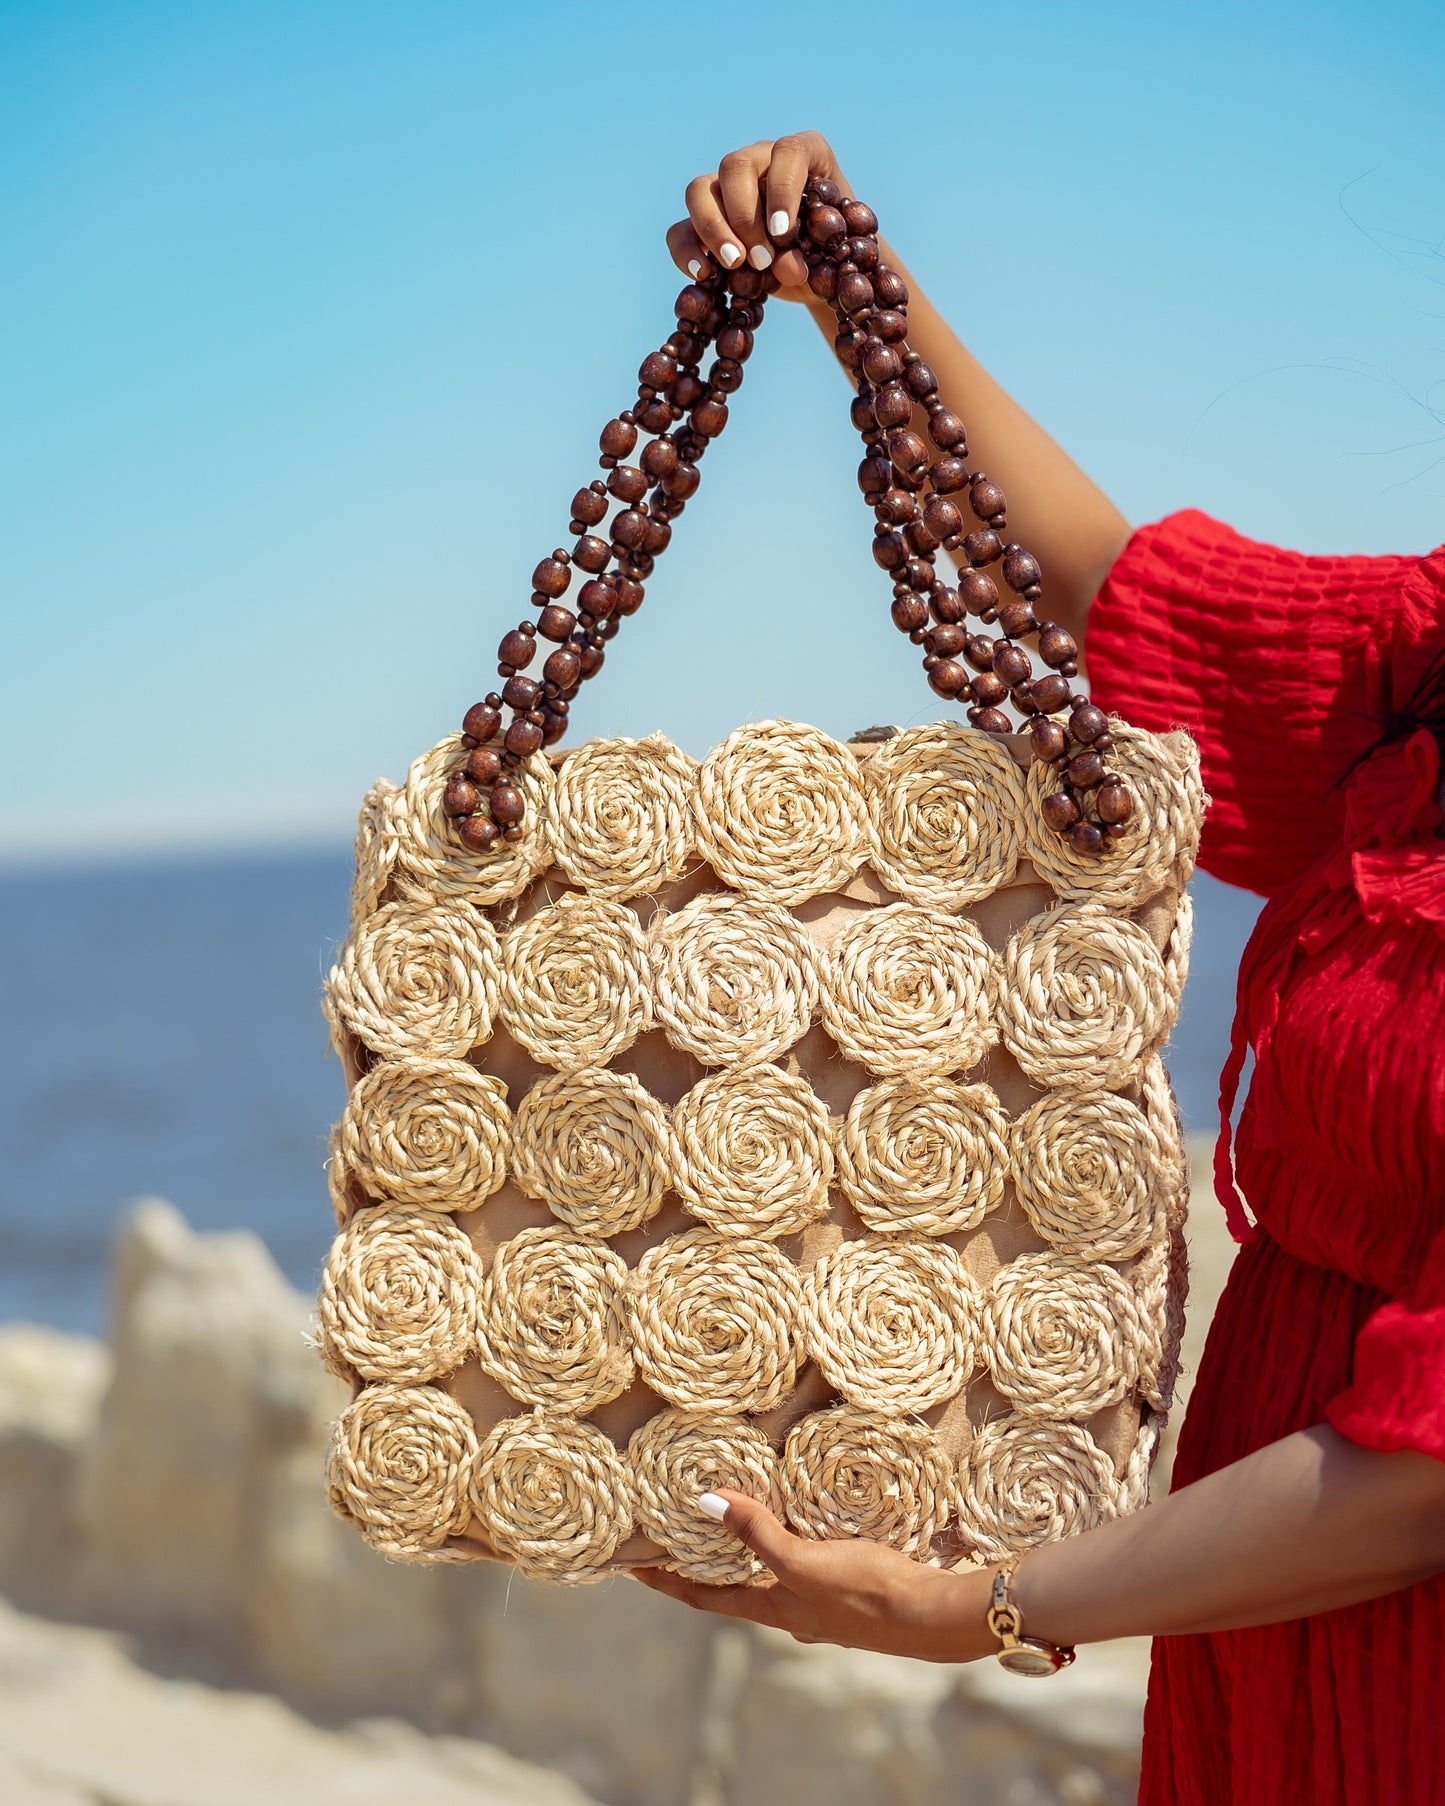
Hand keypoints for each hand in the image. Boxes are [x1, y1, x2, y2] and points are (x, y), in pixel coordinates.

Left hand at [629, 1488, 996, 1663]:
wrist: (931, 1614)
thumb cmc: (865, 1592)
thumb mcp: (803, 1561)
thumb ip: (757, 1533)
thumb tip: (705, 1503)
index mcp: (772, 1608)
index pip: (703, 1597)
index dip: (666, 1580)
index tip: (631, 1566)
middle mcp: (790, 1609)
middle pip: (733, 1586)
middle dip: (705, 1562)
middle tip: (678, 1531)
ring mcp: (820, 1601)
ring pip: (770, 1573)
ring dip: (748, 1549)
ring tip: (734, 1515)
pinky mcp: (848, 1584)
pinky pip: (804, 1560)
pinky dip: (788, 1541)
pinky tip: (800, 1520)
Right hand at [666, 132, 846, 303]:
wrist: (817, 272)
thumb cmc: (831, 251)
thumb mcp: (829, 253)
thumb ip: (811, 255)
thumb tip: (786, 268)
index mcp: (803, 155)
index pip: (787, 152)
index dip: (782, 190)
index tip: (782, 233)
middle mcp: (759, 162)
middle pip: (735, 167)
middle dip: (745, 217)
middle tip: (762, 260)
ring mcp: (725, 189)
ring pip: (699, 191)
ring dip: (713, 229)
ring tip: (734, 265)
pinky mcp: (703, 222)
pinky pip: (680, 229)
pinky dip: (686, 251)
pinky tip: (703, 274)